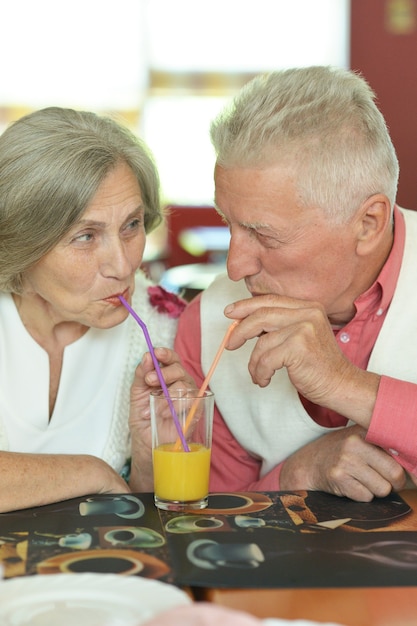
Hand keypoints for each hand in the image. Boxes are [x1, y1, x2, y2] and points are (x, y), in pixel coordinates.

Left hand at [128, 347, 195, 490]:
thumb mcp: (136, 394)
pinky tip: (163, 413)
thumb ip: (141, 375)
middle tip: (149, 381)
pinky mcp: (195, 411)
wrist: (146, 443)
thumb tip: (146, 356)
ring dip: (166, 394)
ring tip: (153, 406)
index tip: (156, 353)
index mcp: (166, 376)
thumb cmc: (143, 417)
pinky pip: (191, 401)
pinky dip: (175, 406)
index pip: (171, 358)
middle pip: (179, 368)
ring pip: (184, 384)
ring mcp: (189, 397)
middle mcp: (180, 383)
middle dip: (164, 372)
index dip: (165, 353)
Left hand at [224, 294, 379, 426]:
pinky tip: (265, 380)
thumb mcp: (300, 336)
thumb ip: (279, 326)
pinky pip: (266, 359)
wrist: (342, 384)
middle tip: (230, 344)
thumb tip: (244, 323)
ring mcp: (304, 328)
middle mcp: (307, 313)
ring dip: (254, 363)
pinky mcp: (299, 347)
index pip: (270, 300)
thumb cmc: (318, 364)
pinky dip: (260, 372)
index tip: (229, 313)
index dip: (246, 306)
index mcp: (308, 307)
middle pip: (261, 315)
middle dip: (240, 330)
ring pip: (262, 342)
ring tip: (258, 374)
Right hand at [279, 425, 406, 501]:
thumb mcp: (359, 440)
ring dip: (376, 491)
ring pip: (382, 489)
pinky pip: (365, 497)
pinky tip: (352, 486)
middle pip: (395, 473)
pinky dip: (362, 496)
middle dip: (394, 484)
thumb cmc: (340, 453)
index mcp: (364, 431)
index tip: (401, 473)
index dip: (405, 467)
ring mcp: (345, 460)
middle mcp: (355, 443)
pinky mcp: (338, 477)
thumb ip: (382, 446)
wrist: (308, 463)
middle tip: (387, 483)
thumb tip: (413, 467)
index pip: (399, 451)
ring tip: (364, 481)